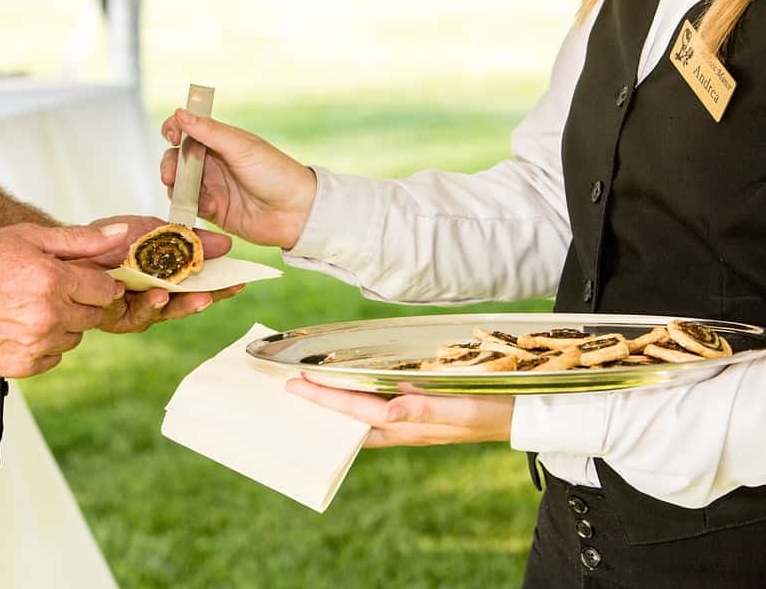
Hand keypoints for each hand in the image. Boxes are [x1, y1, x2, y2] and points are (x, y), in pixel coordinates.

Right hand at [0, 223, 129, 377]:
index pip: (105, 290)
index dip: (95, 282)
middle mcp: (49, 316)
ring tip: (30, 307)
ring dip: (63, 324)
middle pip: (93, 315)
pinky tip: (21, 327)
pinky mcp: (22, 366)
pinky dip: (45, 345)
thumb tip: (121, 236)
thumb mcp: (28, 237)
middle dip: (79, 301)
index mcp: (53, 281)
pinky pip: (54, 357)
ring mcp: (36, 345)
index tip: (81, 279)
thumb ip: (80, 240)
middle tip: (50, 290)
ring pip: (75, 338)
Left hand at [77, 215, 242, 333]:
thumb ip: (189, 240)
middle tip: (209, 296)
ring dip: (163, 304)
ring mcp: (131, 309)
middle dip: (196, 301)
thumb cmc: (114, 239)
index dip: (219, 287)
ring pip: (153, 313)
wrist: (71, 243)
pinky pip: (120, 309)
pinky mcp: (107, 314)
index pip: (199, 288)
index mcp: (169, 282)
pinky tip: (130, 290)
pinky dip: (126, 299)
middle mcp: (153, 300)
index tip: (238, 282)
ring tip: (167, 295)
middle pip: (180, 307)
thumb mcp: (157, 232)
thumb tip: (226, 244)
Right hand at [160, 110, 316, 248]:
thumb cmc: (276, 174)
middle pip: (177, 159)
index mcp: (221, 141)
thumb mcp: (242, 148)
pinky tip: (210, 207)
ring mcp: (213, 187)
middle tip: (170, 176)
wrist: (296, 212)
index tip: (171, 135)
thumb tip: (180, 113)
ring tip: (186, 193)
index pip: (188, 130)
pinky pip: (191, 207)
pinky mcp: (214, 211)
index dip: (174, 129)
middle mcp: (214, 163)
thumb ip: (209, 132)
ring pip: (180, 185)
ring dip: (178, 188)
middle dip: (169, 165)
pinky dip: (192, 206)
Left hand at [286, 378, 513, 446]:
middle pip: (350, 417)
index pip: (356, 410)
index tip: (295, 385)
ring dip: (335, 404)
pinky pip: (378, 409)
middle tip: (289, 388)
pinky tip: (352, 390)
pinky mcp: (419, 413)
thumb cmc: (493, 410)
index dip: (325, 398)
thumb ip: (425, 410)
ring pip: (361, 416)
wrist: (522, 416)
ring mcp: (410, 422)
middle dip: (319, 404)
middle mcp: (403, 427)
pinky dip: (357, 399)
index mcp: (409, 425)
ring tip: (309, 391)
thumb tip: (387, 410)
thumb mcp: (462, 410)